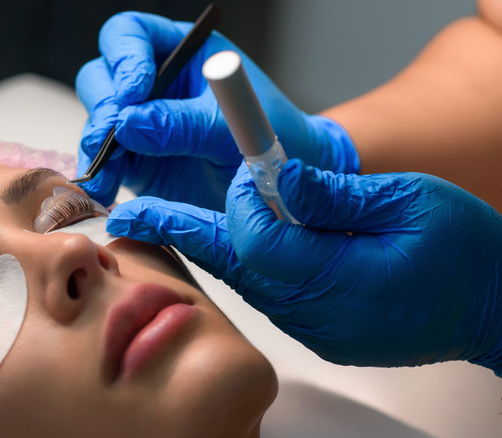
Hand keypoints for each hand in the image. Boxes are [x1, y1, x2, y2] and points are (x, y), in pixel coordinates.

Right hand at [76, 11, 359, 207]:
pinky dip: (100, 174)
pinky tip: (105, 189)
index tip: (135, 92)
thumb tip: (127, 124)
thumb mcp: (232, 126)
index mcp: (183, 54)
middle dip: (105, 105)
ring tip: (107, 174)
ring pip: (98, 118)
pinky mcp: (136, 160)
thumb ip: (182, 123)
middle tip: (113, 135)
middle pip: (103, 75)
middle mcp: (155, 84)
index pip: (133, 35)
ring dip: (96, 144)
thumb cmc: (270, 137)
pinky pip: (104, 160)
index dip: (125, 58)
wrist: (281, 186)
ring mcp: (141, 123)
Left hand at [106, 160, 501, 373]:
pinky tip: (237, 242)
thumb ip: (336, 194)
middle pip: (233, 266)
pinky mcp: (321, 330)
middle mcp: (315, 312)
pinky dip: (247, 264)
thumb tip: (277, 178)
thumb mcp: (410, 204)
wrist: (495, 308)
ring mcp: (315, 327)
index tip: (249, 170)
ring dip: (213, 247)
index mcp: (337, 278)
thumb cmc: (465, 252)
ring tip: (167, 223)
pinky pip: (270, 295)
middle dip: (182, 233)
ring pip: (246, 282)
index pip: (254, 239)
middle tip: (132, 216)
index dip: (242, 201)